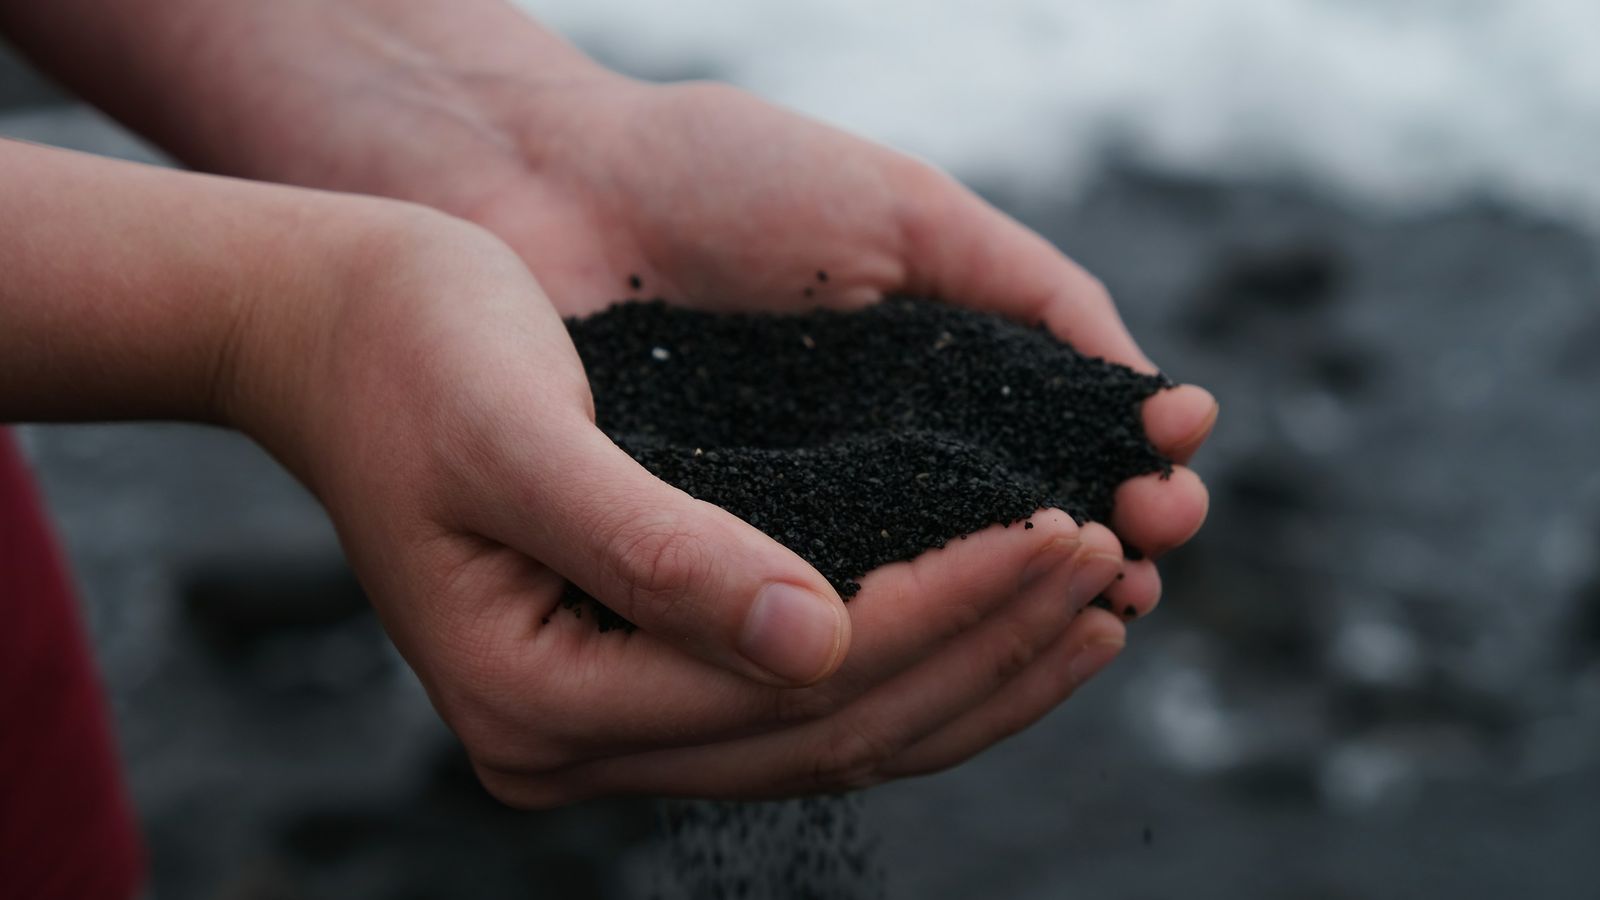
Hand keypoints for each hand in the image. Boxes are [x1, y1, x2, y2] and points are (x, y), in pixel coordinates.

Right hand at [237, 209, 1149, 803]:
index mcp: (532, 700)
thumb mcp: (519, 438)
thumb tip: (819, 641)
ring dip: (972, 676)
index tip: (1057, 532)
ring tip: (1093, 614)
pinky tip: (997, 626)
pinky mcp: (638, 680)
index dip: (940, 612)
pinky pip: (803, 704)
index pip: (790, 682)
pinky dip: (914, 667)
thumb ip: (658, 553)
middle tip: (1110, 567)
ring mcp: (606, 727)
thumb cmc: (407, 352)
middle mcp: (571, 745)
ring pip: (833, 737)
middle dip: (983, 648)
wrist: (327, 329)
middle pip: (828, 730)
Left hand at [467, 76, 1212, 605]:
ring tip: (1085, 615)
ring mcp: (799, 532)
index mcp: (936, 396)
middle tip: (1139, 571)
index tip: (1168, 497)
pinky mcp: (712, 572)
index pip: (1058, 470)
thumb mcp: (905, 214)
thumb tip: (1159, 401)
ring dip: (1015, 628)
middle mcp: (879, 477)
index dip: (1125, 491)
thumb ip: (1028, 292)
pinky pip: (808, 631)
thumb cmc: (727, 175)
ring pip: (926, 616)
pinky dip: (885, 649)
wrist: (551, 182)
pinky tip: (946, 648)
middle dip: (1092, 570)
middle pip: (1011, 560)